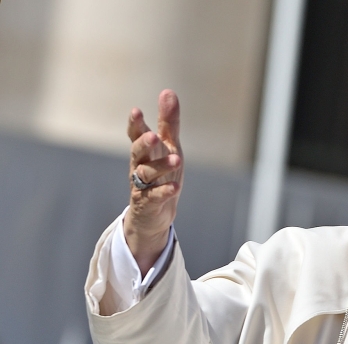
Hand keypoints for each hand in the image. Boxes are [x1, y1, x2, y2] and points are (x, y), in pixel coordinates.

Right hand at [124, 89, 183, 274]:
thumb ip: (168, 122)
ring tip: (177, 159)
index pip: (135, 135)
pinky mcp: (149, 203)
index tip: (136, 111)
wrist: (154, 213)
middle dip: (143, 144)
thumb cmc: (161, 174)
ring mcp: (142, 186)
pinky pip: (156, 196)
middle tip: (152, 136)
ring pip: (147, 174)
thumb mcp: (168, 146)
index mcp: (144, 151)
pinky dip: (165, 191)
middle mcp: (139, 166)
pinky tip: (175, 187)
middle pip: (137, 153)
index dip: (135, 124)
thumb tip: (167, 91)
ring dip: (161, 166)